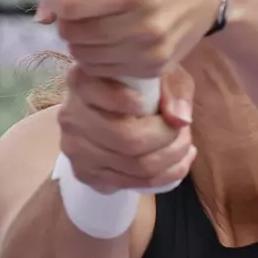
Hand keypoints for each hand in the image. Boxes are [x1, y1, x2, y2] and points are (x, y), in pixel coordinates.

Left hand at [36, 0, 228, 81]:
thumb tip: (43, 14)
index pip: (69, 2)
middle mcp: (145, 24)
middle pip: (72, 32)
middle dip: (68, 16)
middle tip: (85, 1)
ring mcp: (151, 51)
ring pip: (82, 55)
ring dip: (80, 37)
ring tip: (100, 16)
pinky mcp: (154, 69)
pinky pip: (102, 69)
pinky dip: (98, 53)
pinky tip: (113, 33)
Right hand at [57, 64, 197, 193]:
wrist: (107, 112)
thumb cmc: (138, 85)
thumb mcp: (160, 73)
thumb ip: (173, 89)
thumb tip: (180, 120)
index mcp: (81, 81)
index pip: (102, 95)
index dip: (130, 101)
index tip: (152, 104)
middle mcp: (71, 116)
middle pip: (127, 139)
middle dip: (168, 139)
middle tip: (184, 132)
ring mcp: (75, 149)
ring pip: (134, 166)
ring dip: (171, 160)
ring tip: (186, 147)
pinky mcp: (85, 174)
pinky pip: (130, 183)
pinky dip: (164, 177)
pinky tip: (176, 164)